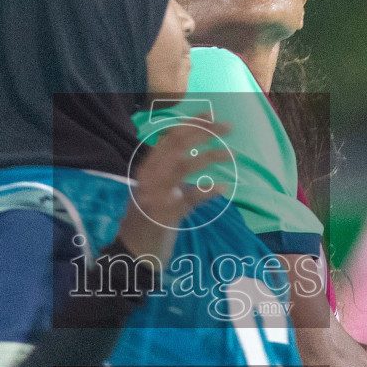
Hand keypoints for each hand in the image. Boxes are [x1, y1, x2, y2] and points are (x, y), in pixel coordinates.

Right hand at [115, 121, 229, 262]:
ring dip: (210, 156)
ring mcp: (156, 194)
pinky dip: (207, 191)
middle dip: (204, 132)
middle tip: (228, 127)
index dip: (191, 124)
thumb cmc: (146, 220)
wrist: (134, 251)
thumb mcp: (154, 190)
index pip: (170, 137)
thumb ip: (168, 172)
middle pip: (178, 145)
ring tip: (232, 154)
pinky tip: (223, 188)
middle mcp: (149, 176)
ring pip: (184, 165)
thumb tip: (193, 153)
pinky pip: (190, 198)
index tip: (211, 115)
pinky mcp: (166, 214)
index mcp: (147, 168)